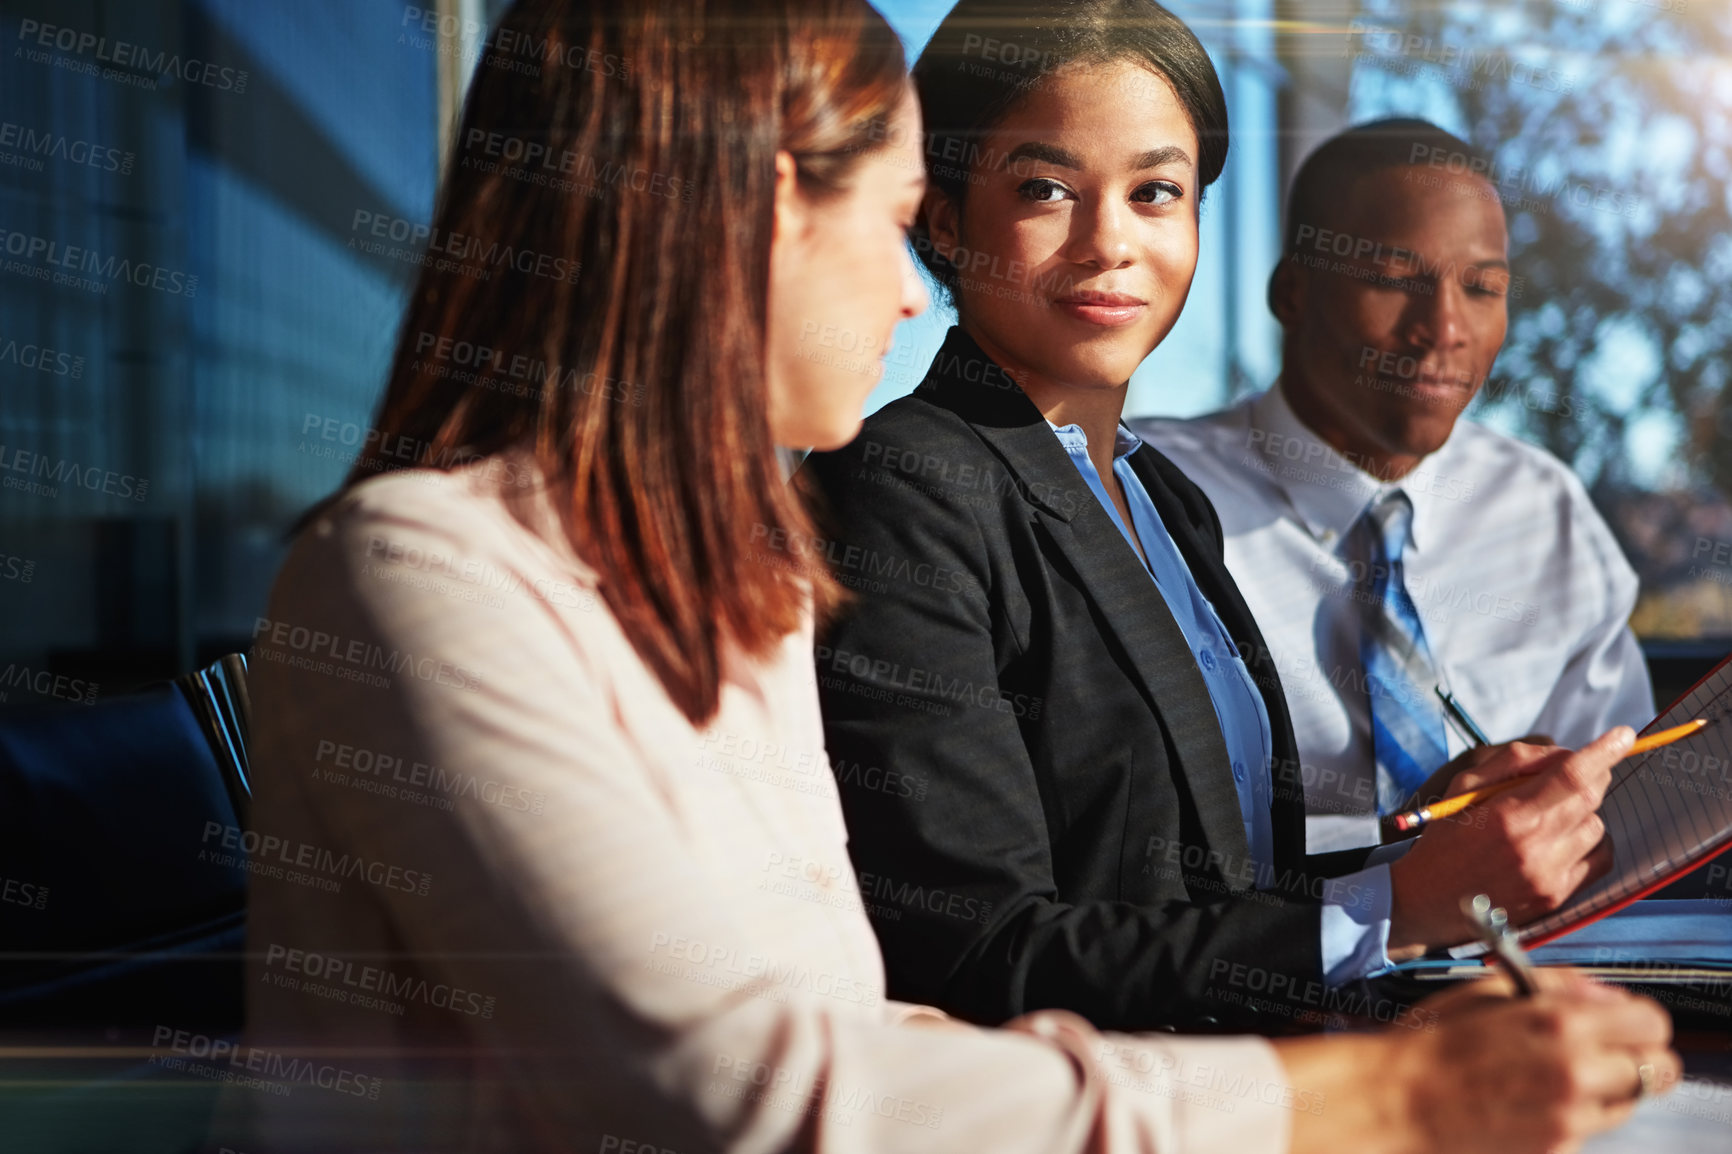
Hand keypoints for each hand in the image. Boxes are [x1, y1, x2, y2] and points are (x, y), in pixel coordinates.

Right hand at [1387, 728, 1632, 953]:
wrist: (1429, 903)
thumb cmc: (1443, 839)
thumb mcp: (1461, 788)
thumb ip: (1511, 763)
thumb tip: (1560, 753)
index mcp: (1507, 816)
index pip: (1570, 776)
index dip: (1602, 752)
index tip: (1623, 734)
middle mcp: (1533, 847)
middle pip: (1590, 798)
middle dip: (1594, 775)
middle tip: (1583, 769)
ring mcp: (1549, 876)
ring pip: (1597, 827)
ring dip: (1585, 812)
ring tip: (1554, 815)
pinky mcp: (1558, 897)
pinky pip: (1600, 860)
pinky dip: (1591, 842)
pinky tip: (1566, 840)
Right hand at [1396, 971, 1679, 1152]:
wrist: (1396, 1102)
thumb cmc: (1431, 1042)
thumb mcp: (1487, 991)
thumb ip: (1557, 984)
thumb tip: (1603, 994)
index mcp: (1560, 1023)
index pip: (1651, 1022)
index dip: (1638, 1020)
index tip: (1621, 1022)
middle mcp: (1576, 1072)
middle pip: (1659, 1070)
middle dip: (1637, 1058)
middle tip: (1605, 1053)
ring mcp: (1570, 1118)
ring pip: (1628, 1103)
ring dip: (1607, 1089)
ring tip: (1558, 1078)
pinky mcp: (1558, 1150)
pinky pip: (1588, 1129)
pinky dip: (1573, 1115)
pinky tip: (1531, 1102)